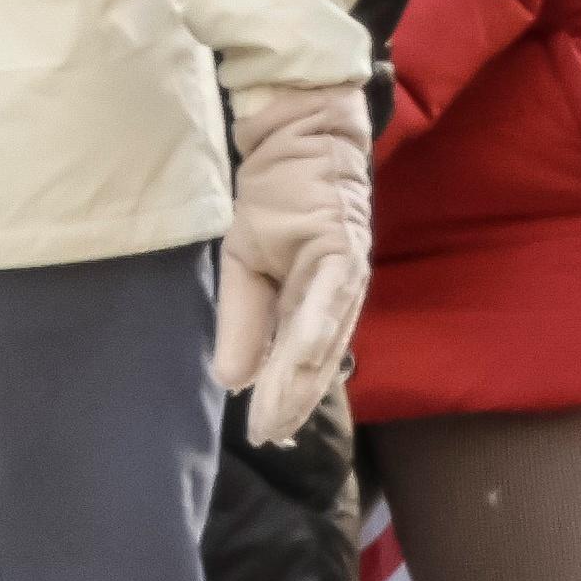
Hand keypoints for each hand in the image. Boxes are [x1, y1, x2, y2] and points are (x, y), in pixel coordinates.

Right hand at [213, 86, 372, 447]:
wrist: (292, 143)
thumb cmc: (275, 205)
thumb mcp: (245, 268)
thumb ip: (246, 323)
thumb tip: (234, 379)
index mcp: (320, 300)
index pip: (305, 360)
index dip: (289, 397)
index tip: (270, 434)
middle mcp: (341, 292)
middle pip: (320, 356)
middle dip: (295, 399)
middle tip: (274, 437)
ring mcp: (346, 270)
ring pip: (326, 334)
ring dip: (302, 375)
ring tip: (279, 413)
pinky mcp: (341, 246)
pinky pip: (330, 292)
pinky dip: (315, 325)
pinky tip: (299, 357)